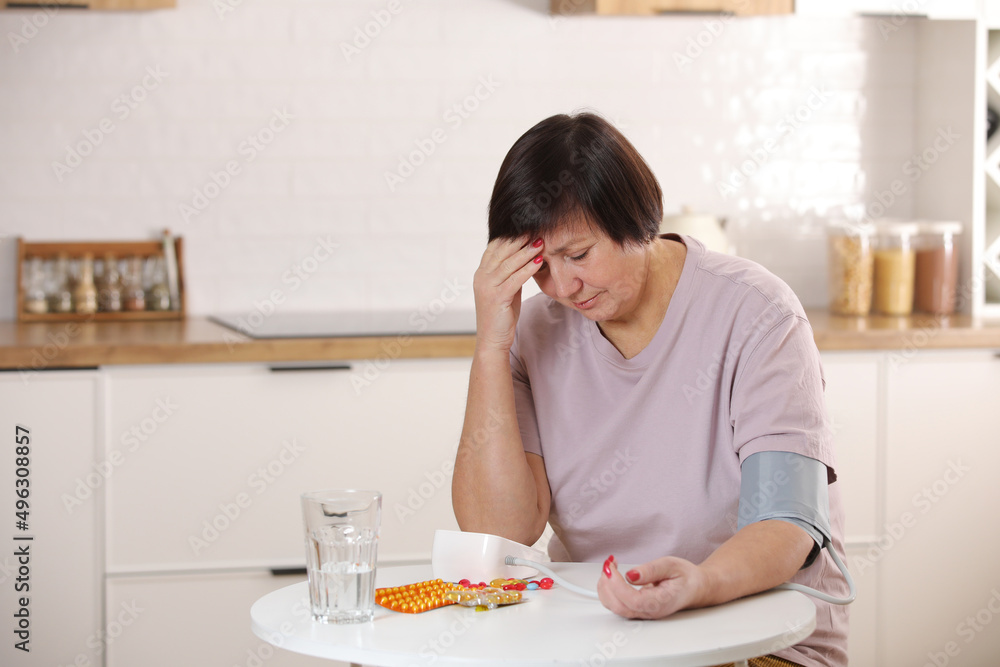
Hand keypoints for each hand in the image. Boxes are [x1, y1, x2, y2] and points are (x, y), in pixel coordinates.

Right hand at [473, 235, 543, 353]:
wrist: (492, 340)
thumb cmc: (501, 316)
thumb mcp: (505, 290)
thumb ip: (510, 274)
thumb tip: (525, 257)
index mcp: (481, 273)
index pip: (494, 248)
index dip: (510, 236)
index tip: (526, 227)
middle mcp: (481, 277)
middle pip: (501, 252)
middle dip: (519, 240)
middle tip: (536, 229)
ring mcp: (487, 287)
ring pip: (509, 263)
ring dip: (526, 252)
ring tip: (540, 242)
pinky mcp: (496, 298)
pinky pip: (515, 279)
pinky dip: (528, 269)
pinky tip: (539, 261)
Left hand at [597, 555, 708, 619]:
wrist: (694, 588)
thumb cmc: (685, 577)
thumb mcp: (671, 565)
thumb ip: (651, 570)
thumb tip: (630, 575)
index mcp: (660, 603)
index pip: (633, 601)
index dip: (617, 585)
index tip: (611, 568)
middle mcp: (649, 612)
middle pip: (619, 607)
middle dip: (607, 584)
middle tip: (608, 564)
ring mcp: (641, 613)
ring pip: (614, 607)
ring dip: (605, 586)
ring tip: (610, 567)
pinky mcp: (636, 609)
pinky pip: (616, 604)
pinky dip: (608, 589)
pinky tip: (611, 575)